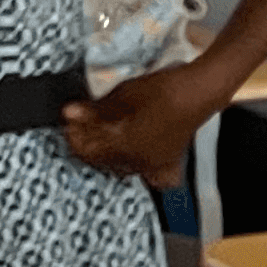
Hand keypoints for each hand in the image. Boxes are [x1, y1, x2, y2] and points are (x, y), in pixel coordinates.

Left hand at [63, 62, 215, 184]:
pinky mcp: (170, 160)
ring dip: (109, 154)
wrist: (198, 90)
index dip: (74, 137)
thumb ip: (94, 110)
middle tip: (82, 126)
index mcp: (125, 149)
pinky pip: (151, 175)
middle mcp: (139, 163)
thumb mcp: (123, 96)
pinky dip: (141, 171)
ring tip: (104, 135)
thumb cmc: (165, 91)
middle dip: (90, 143)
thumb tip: (70, 113)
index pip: (88, 151)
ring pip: (123, 168)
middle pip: (103, 161)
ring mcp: (156, 165)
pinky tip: (138, 161)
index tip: (69, 123)